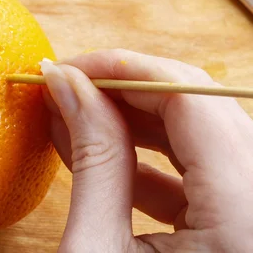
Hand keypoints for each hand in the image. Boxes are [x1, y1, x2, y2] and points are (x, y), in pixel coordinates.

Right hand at [41, 49, 252, 252]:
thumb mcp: (95, 248)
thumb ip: (92, 160)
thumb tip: (68, 85)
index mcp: (243, 218)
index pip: (192, 100)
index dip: (126, 70)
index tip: (72, 68)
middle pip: (201, 108)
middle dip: (125, 89)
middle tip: (68, 85)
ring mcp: (252, 214)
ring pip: (199, 134)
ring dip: (131, 118)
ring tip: (75, 113)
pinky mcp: (237, 224)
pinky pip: (197, 168)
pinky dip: (144, 154)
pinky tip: (95, 148)